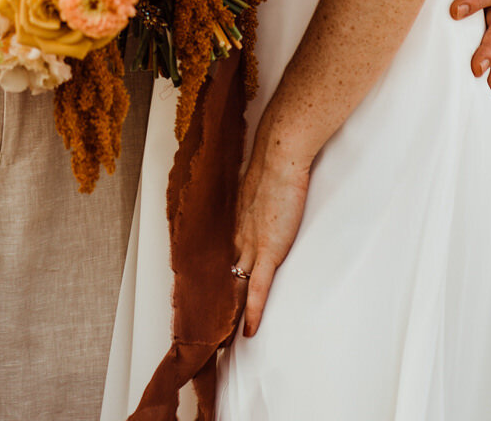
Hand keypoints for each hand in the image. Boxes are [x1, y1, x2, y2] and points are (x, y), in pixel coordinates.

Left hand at [232, 139, 310, 338]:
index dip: (219, 274)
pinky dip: (253, 311)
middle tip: (210, 322)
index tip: (213, 289)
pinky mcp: (269, 249)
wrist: (280, 152)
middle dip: (218, 299)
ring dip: (231, 312)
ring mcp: (251, 243)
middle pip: (224, 273)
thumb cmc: (275, 159)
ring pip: (236, 285)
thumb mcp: (260, 180)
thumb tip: (263, 192)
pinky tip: (249, 330)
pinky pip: (258, 288)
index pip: (223, 253)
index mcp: (236, 218)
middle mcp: (238, 233)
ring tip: (223, 337)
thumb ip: (258, 193)